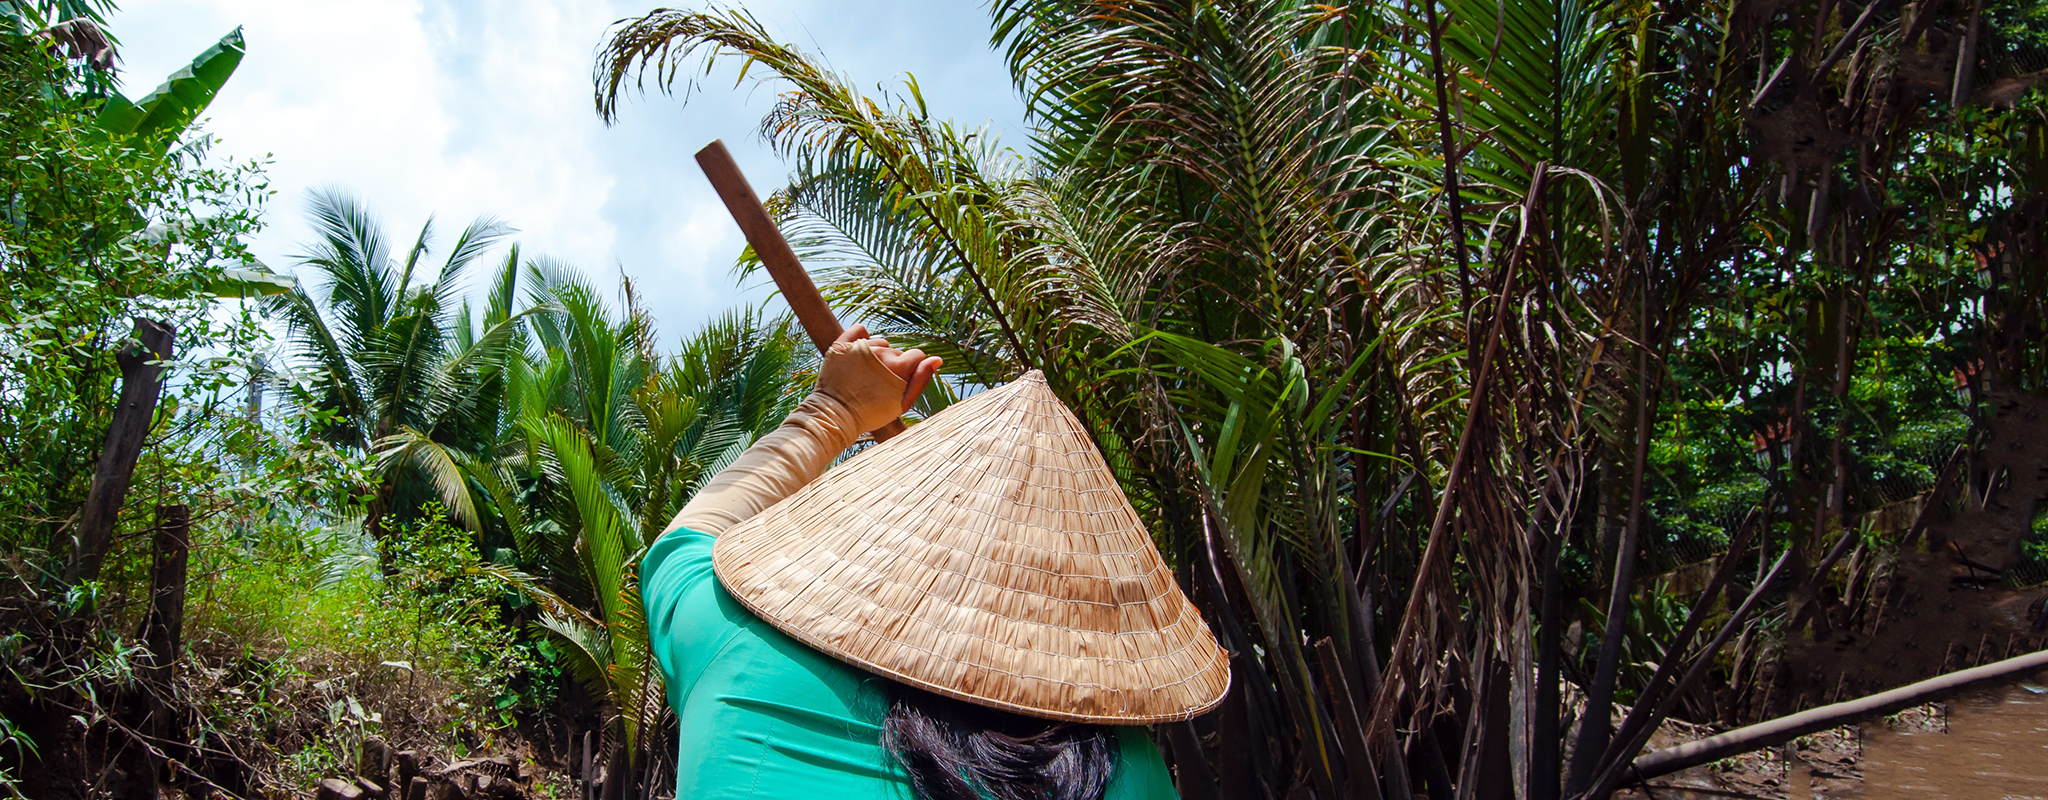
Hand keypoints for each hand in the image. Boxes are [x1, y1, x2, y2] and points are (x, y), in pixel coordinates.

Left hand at [816, 325, 942, 432]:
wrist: (836, 415)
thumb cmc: (871, 413)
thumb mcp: (902, 403)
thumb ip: (922, 379)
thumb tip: (937, 360)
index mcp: (898, 365)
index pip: (917, 355)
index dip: (913, 369)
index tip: (901, 382)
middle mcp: (881, 351)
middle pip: (897, 352)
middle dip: (894, 365)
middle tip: (879, 385)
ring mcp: (861, 346)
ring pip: (880, 343)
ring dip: (878, 356)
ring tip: (866, 376)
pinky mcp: (843, 344)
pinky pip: (858, 330)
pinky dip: (861, 338)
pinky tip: (859, 353)